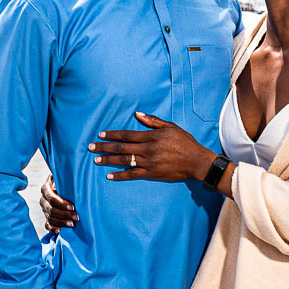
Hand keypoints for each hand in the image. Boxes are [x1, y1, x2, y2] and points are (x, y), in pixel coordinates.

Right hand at [40, 176, 77, 230]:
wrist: (62, 185)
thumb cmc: (65, 180)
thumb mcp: (63, 176)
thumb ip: (62, 179)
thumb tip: (57, 186)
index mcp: (45, 189)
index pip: (52, 198)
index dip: (62, 204)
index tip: (72, 206)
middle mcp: (43, 199)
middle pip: (51, 209)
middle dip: (65, 214)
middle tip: (76, 217)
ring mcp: (44, 209)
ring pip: (50, 218)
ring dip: (62, 222)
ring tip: (73, 224)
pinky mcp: (47, 216)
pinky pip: (47, 225)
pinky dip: (52, 228)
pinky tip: (59, 230)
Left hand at [90, 112, 216, 182]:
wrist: (196, 161)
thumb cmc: (185, 142)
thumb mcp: (171, 127)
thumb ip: (153, 121)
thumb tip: (137, 114)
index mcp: (151, 136)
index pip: (127, 135)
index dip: (112, 135)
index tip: (101, 135)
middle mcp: (147, 149)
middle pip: (121, 148)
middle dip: (104, 147)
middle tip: (91, 148)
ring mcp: (148, 162)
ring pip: (123, 161)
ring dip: (108, 160)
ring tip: (96, 160)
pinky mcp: (151, 174)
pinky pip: (132, 174)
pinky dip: (120, 175)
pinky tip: (109, 175)